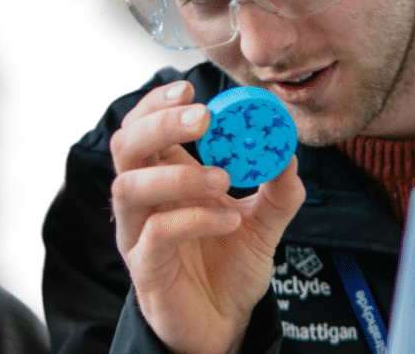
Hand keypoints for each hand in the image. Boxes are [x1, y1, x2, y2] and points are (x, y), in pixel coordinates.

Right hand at [110, 81, 305, 353]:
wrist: (225, 324)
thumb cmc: (229, 267)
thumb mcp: (263, 223)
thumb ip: (278, 190)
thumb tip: (289, 151)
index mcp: (162, 177)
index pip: (142, 127)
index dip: (157, 104)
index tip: (190, 89)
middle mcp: (142, 201)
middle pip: (125, 147)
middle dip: (160, 124)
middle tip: (202, 119)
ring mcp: (138, 235)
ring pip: (130, 188)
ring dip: (178, 174)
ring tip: (222, 180)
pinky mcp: (146, 269)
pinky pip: (156, 234)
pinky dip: (194, 219)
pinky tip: (227, 220)